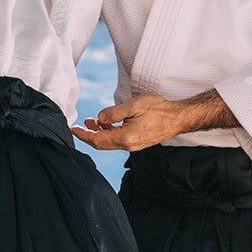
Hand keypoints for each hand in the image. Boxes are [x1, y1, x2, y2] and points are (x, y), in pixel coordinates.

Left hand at [71, 95, 193, 151]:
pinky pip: (118, 140)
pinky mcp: (137, 142)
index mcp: (125, 138)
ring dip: (99, 133)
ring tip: (91, 121)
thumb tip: (99, 117)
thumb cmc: (159, 110)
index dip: (84, 135)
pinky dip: (109, 132)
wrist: (178, 118)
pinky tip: (107, 122)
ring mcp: (133, 146)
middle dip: (89, 135)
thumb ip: (114, 112)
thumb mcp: (134, 106)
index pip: (98, 139)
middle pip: (102, 144)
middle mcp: (128, 146)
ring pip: (110, 142)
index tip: (74, 129)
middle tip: (80, 125)